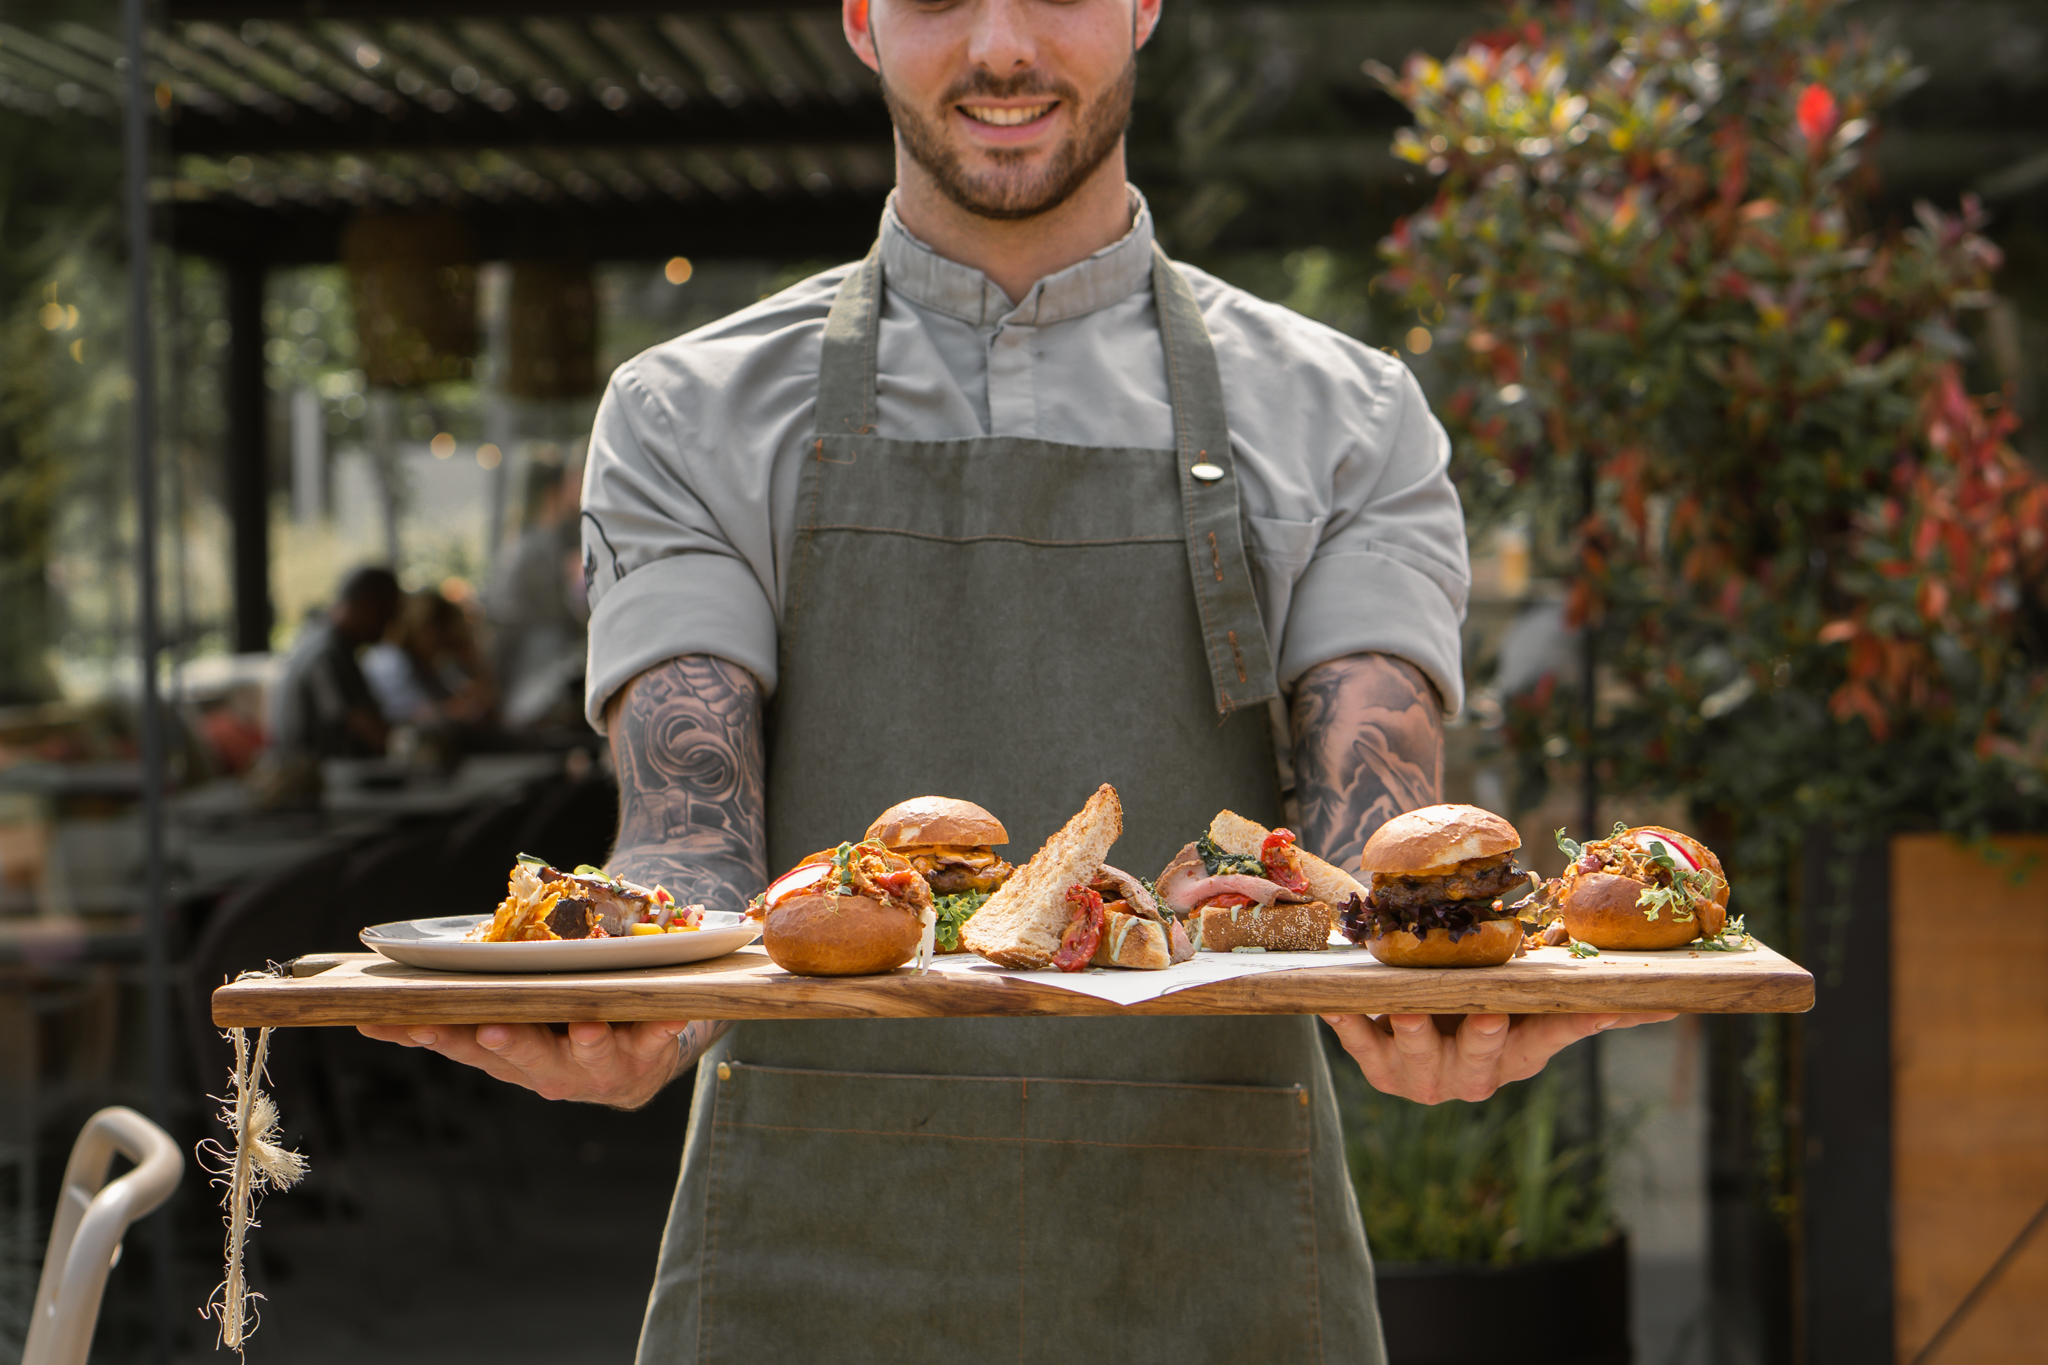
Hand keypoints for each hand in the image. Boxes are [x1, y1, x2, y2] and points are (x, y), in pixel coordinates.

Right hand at [356, 1018, 723, 1108]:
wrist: (636, 1051)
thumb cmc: (557, 1020)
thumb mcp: (509, 1012)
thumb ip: (460, 1002)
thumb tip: (374, 996)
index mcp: (508, 1053)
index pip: (464, 1046)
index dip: (437, 1036)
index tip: (411, 1022)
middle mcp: (549, 1069)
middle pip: (524, 1056)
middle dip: (509, 1043)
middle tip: (493, 1028)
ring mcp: (599, 1067)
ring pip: (588, 1055)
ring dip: (586, 1042)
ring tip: (588, 1026)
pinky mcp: (647, 1055)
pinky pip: (654, 1040)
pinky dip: (660, 1030)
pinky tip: (670, 1018)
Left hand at [1320, 1011, 1676, 1103]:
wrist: (1413, 1025)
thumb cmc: (1483, 1005)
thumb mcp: (1528, 1002)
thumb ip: (1583, 1001)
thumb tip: (1669, 1000)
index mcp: (1517, 1056)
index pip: (1553, 1038)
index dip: (1572, 1026)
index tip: (1590, 1010)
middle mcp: (1473, 1075)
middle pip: (1483, 1056)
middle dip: (1483, 1036)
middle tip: (1486, 1014)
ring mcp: (1422, 1074)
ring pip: (1419, 1056)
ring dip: (1413, 1033)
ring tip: (1406, 1009)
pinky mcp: (1377, 1065)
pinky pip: (1359, 1042)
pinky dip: (1347, 1022)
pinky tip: (1333, 1002)